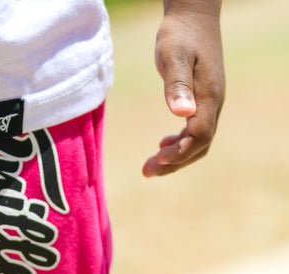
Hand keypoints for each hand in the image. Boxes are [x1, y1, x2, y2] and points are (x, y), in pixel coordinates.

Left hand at [142, 4, 224, 176]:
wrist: (193, 13)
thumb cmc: (180, 33)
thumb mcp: (174, 55)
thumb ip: (177, 84)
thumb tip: (182, 114)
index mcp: (209, 96)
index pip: (199, 136)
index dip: (180, 152)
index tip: (157, 159)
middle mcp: (214, 102)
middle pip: (199, 145)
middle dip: (174, 163)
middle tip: (146, 171)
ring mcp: (210, 102)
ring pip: (198, 141)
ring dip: (176, 157)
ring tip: (150, 165)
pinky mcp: (203, 99)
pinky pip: (196, 130)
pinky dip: (180, 144)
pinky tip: (162, 146)